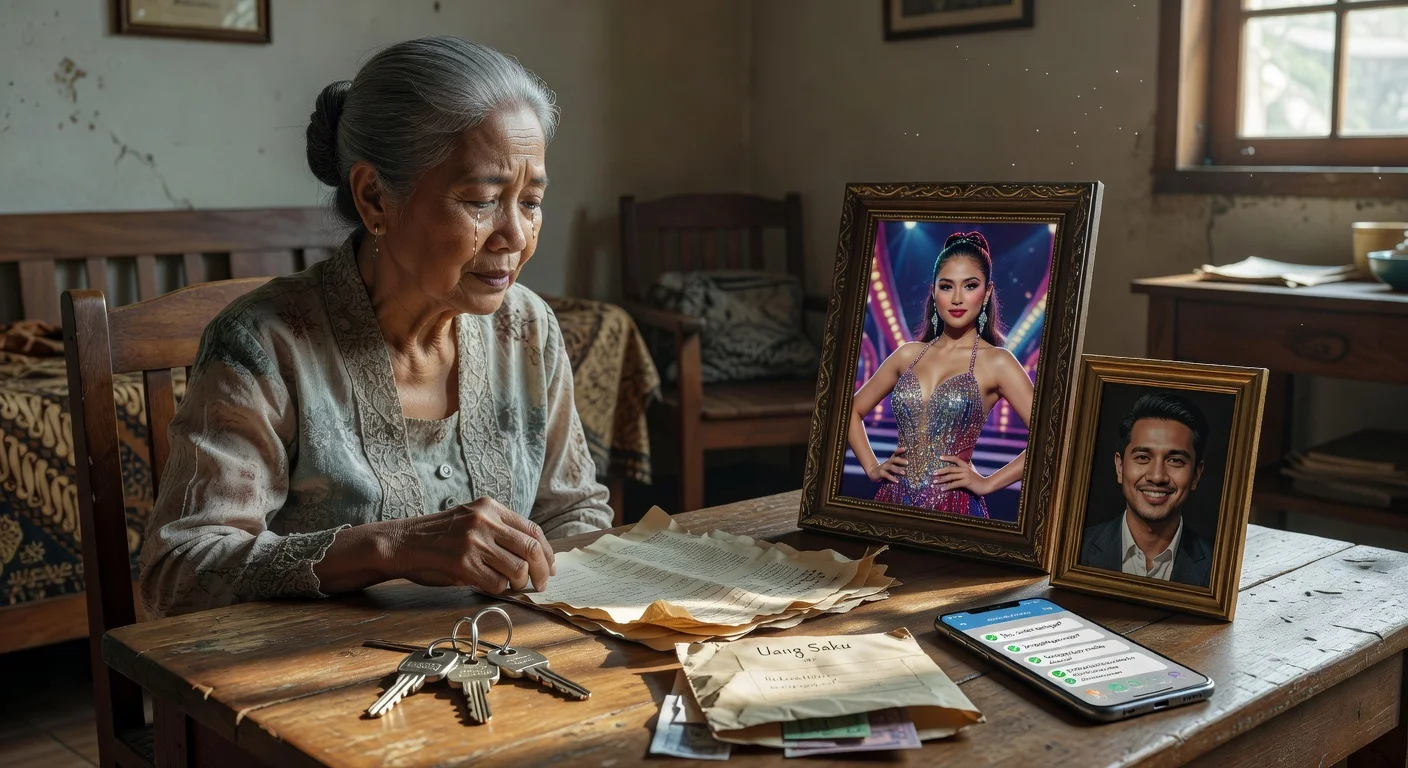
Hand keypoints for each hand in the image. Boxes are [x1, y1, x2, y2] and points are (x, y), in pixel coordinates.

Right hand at [388, 497, 555, 593]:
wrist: (401, 542)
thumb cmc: (438, 535)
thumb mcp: (471, 518)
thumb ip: (498, 530)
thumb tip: (532, 555)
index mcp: (490, 507)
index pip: (532, 530)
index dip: (546, 551)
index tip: (551, 566)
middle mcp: (484, 521)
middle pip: (531, 549)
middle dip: (542, 571)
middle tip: (541, 584)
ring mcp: (474, 543)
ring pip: (517, 569)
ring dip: (519, 583)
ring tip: (512, 585)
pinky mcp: (463, 565)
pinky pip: (496, 583)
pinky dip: (499, 589)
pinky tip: (490, 586)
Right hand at [866, 446, 908, 482]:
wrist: (873, 473)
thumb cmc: (885, 469)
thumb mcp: (890, 465)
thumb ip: (897, 463)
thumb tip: (905, 457)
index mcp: (890, 460)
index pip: (895, 454)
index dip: (899, 451)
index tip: (905, 449)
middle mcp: (887, 463)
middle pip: (893, 459)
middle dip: (900, 460)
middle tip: (907, 463)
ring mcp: (883, 467)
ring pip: (891, 467)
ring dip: (897, 469)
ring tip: (903, 473)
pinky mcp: (881, 473)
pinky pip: (887, 475)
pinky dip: (892, 478)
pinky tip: (896, 481)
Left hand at [932, 455, 992, 495]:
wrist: (986, 485)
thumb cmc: (978, 479)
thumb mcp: (972, 471)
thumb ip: (966, 468)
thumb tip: (962, 464)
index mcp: (966, 466)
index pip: (956, 459)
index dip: (948, 457)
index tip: (940, 457)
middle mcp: (965, 469)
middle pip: (950, 469)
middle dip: (941, 471)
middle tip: (933, 473)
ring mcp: (966, 476)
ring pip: (951, 477)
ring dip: (941, 480)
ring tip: (934, 482)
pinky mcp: (966, 482)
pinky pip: (954, 484)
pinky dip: (947, 487)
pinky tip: (942, 489)